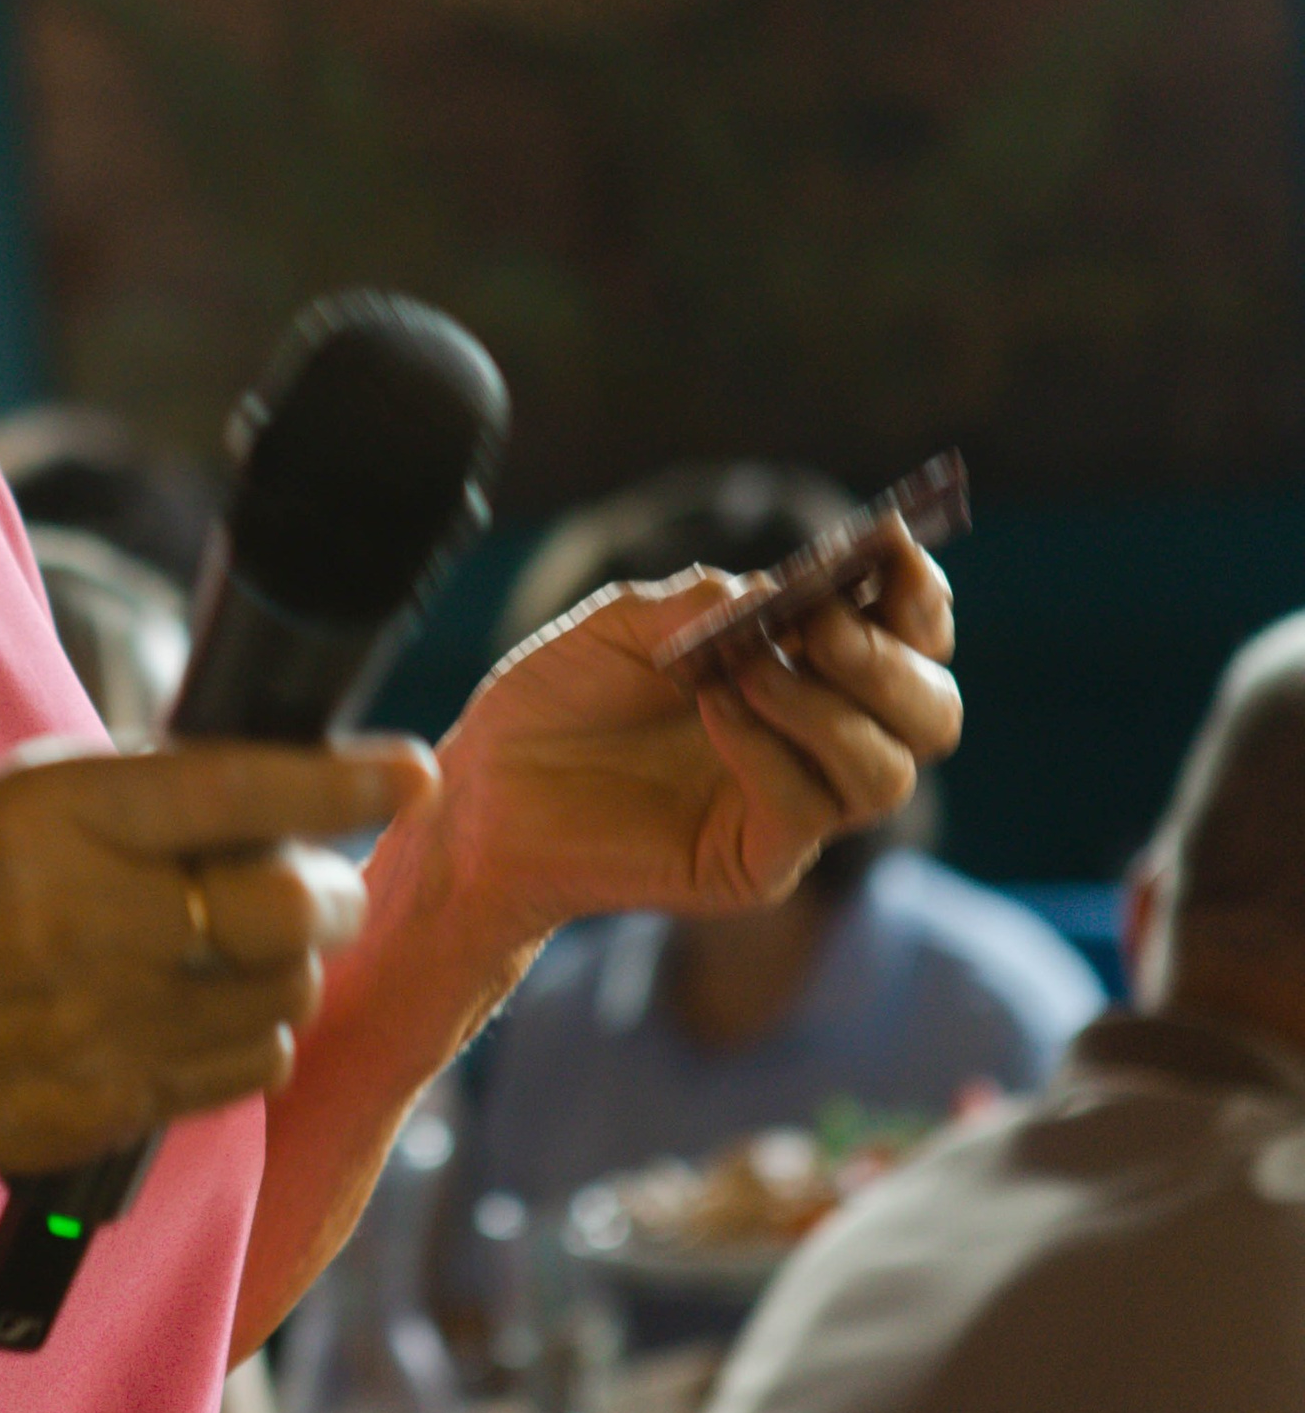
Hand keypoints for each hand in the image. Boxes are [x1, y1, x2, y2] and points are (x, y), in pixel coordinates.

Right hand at [0, 735, 436, 1190]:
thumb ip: (138, 799)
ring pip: (285, 992)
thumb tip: (277, 794)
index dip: (337, 783)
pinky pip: (255, 1066)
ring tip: (244, 947)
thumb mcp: (12, 812)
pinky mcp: (125, 1100)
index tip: (408, 772)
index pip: (232, 791)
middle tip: (317, 881)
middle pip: (284, 908)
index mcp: (56, 821)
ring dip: (292, 964)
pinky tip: (209, 1010)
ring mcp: (109, 1022)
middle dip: (328, 891)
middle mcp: (89, 919)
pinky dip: (258, 1034)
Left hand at [431, 525, 960, 962]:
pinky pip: (806, 811)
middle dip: (888, 661)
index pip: (912, 638)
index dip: (918, 595)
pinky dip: (768, 749)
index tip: (888, 547)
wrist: (482, 789)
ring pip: (887, 772)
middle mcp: (819, 741)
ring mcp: (794, 808)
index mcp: (806, 670)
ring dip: (826, 706)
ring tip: (746, 668)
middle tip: (817, 625)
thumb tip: (786, 592)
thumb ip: (707, 603)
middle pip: (931, 713)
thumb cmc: (558, 700)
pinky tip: (712, 711)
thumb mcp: (626, 624)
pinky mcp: (754, 864)